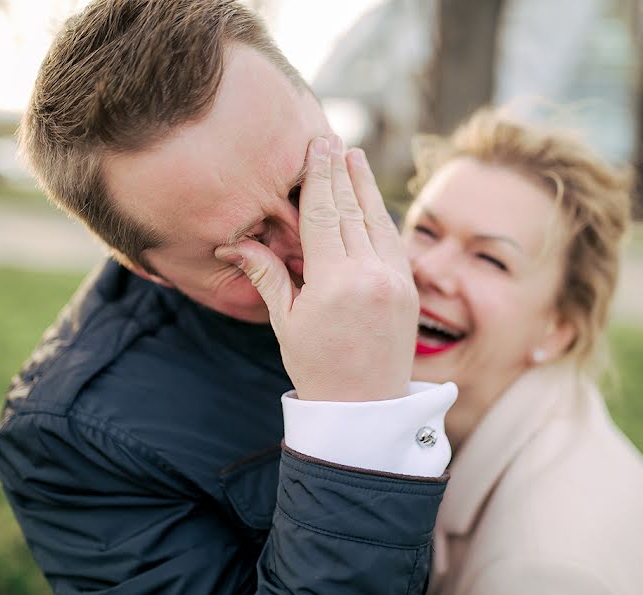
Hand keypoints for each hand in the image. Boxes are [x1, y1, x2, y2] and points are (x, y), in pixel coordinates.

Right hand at [216, 135, 417, 400]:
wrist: (365, 409)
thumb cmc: (317, 367)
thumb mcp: (286, 321)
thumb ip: (267, 275)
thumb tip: (233, 243)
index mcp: (335, 282)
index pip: (324, 214)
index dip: (318, 177)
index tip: (316, 145)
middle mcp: (371, 275)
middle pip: (351, 209)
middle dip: (340, 172)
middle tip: (332, 138)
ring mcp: (396, 281)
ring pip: (378, 220)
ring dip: (365, 186)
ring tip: (353, 156)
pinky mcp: (409, 288)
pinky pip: (393, 241)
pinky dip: (380, 215)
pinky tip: (371, 198)